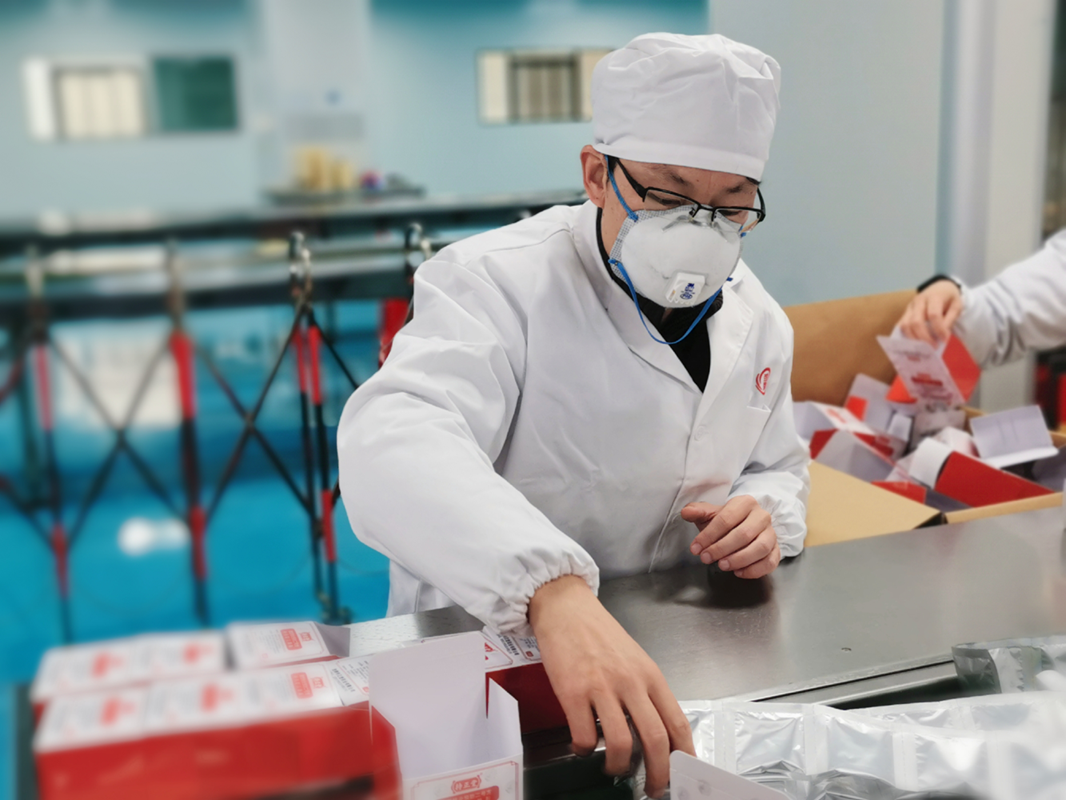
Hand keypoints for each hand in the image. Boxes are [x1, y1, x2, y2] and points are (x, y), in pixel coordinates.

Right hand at [528, 575, 693, 797]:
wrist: (566, 608)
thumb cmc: (599, 634)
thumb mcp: (634, 659)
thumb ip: (646, 692)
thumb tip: (656, 733)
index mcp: (650, 675)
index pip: (678, 722)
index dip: (685, 756)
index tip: (684, 774)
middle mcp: (630, 682)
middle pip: (655, 740)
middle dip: (658, 774)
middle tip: (652, 788)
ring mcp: (601, 687)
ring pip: (621, 743)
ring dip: (618, 766)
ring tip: (613, 767)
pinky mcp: (572, 691)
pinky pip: (585, 735)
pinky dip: (585, 749)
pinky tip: (582, 744)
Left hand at [683, 496, 779, 578]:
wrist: (746, 524)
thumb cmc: (727, 520)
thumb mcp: (711, 513)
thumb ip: (698, 512)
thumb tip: (686, 512)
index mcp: (745, 503)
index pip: (726, 519)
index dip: (709, 535)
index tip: (696, 548)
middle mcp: (762, 516)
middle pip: (744, 534)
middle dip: (722, 548)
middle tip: (706, 558)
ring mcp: (771, 533)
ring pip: (760, 548)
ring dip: (739, 560)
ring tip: (722, 566)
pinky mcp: (776, 550)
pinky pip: (770, 562)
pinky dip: (754, 570)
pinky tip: (738, 572)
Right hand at [898, 280, 962, 344]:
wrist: (940, 288)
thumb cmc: (949, 298)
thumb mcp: (956, 305)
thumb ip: (950, 319)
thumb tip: (943, 335)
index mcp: (933, 297)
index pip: (933, 315)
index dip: (939, 329)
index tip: (945, 340)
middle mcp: (918, 301)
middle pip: (916, 322)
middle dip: (924, 337)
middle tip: (933, 346)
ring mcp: (909, 307)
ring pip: (905, 325)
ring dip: (914, 338)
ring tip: (924, 346)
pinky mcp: (905, 312)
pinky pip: (901, 326)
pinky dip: (906, 336)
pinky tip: (915, 342)